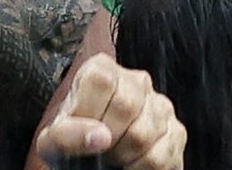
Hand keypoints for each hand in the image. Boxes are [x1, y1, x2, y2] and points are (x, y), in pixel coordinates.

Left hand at [31, 55, 182, 169]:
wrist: (93, 159)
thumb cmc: (74, 145)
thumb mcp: (55, 139)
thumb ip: (66, 134)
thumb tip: (100, 137)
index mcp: (102, 70)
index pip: (101, 80)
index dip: (90, 112)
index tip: (82, 131)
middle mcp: (136, 81)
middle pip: (126, 106)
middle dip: (107, 138)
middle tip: (99, 149)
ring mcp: (161, 105)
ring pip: (145, 133)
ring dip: (123, 157)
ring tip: (114, 157)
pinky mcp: (177, 131)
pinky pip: (161, 155)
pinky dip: (141, 169)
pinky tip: (131, 164)